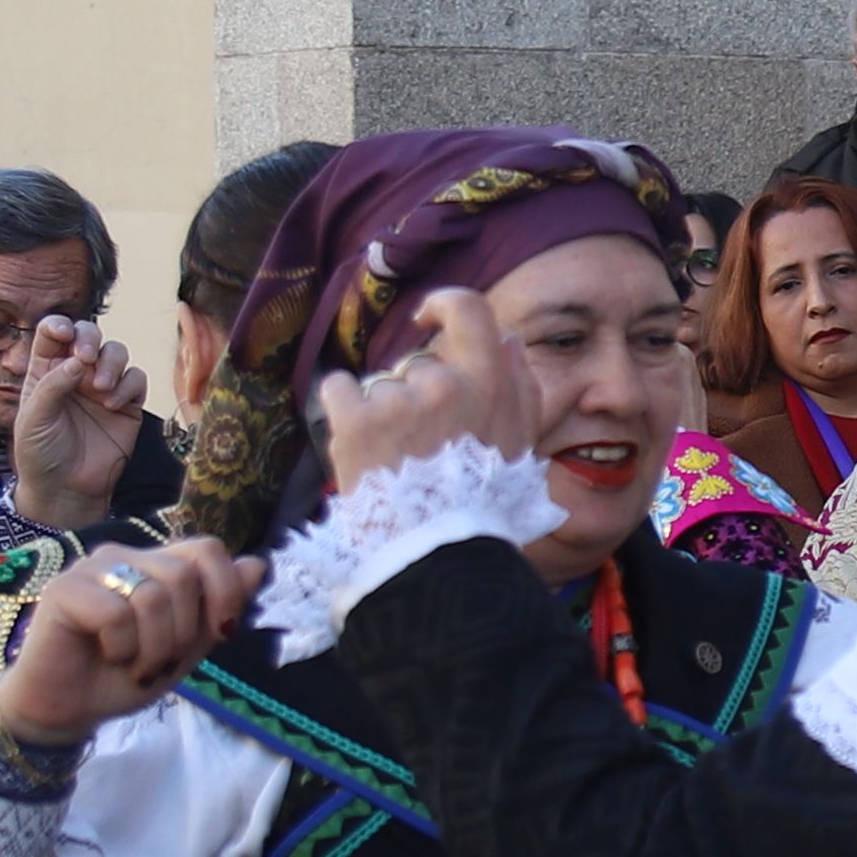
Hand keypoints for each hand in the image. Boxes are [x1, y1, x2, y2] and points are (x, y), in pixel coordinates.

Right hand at [0, 533, 254, 747]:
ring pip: (152, 596)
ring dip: (153, 647)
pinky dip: (122, 647)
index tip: (220, 634)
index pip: (208, 549)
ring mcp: (92, 568)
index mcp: (157, 565)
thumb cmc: (124, 676)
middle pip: (183, 576)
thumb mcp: (186, 648)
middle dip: (183, 633)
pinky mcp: (63, 589)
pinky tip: (107, 655)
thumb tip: (258, 565)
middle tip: (159, 660)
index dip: (225, 592)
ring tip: (134, 664)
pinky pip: (115, 613)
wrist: (68, 709)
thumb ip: (218, 610)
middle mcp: (125, 557)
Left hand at [5, 319, 154, 533]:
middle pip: (89, 334)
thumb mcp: (34, 418)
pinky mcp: (127, 405)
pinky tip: (113, 405)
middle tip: (86, 358)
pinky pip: (137, 379)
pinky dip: (128, 386)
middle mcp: (76, 373)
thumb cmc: (40, 453)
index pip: (53, 333)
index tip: (64, 336)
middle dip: (90, 339)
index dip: (60, 326)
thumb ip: (53, 385)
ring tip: (100, 389)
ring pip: (117, 352)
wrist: (65, 489)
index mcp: (46, 370)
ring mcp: (103, 387)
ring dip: (111, 363)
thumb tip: (80, 360)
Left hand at [309, 289, 542, 489]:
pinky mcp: (353, 421)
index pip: (468, 308)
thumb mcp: (520, 441)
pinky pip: (337, 388)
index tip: (427, 321)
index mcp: (486, 382)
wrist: (435, 550)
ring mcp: (395, 401)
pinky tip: (356, 440)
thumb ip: (520, 385)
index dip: (443, 306)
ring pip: (380, 385)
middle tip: (421, 443)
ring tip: (394, 458)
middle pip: (417, 364)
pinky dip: (341, 409)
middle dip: (415, 393)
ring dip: (382, 412)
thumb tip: (507, 338)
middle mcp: (441, 383)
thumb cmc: (483, 498)